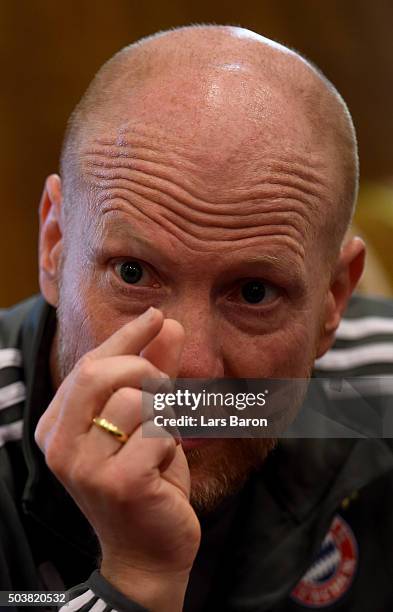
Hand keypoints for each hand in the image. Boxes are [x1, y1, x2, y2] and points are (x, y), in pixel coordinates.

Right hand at [35, 307, 200, 610]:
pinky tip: (164, 465)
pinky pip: (160, 431)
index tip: (157, 316)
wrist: (149, 551)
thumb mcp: (146, 419)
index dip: (127, 337)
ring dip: (165, 414)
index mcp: (56, 425)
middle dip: (146, 369)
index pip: (90, 365)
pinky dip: (173, 441)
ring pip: (137, 400)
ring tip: (161, 441)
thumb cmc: (145, 479)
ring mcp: (84, 467)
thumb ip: (153, 371)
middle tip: (166, 390)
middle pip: (102, 372)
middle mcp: (60, 445)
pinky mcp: (118, 483)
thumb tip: (166, 322)